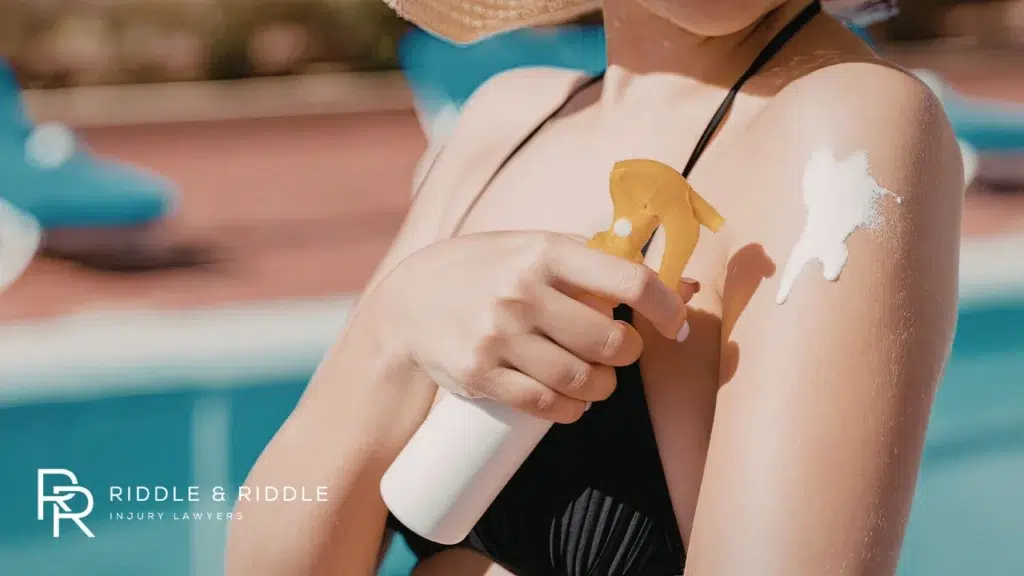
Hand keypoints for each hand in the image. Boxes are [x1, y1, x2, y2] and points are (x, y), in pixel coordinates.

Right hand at [369, 231, 697, 423]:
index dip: (666, 306)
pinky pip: (548, 405)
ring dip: (603, 387)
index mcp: (543, 251)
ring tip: (597, 378)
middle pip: (610, 342)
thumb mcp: (533, 248)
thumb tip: (686, 284)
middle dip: (626, 353)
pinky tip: (571, 399)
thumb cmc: (486, 271)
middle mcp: (521, 292)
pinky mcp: (482, 375)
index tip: (675, 323)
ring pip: (583, 381)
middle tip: (618, 351)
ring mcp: (499, 336)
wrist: (407, 306)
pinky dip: (571, 409)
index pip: (628, 280)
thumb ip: (599, 262)